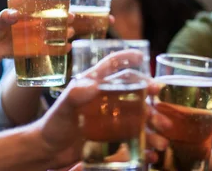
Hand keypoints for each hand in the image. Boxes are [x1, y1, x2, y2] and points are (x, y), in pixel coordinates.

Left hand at [32, 50, 148, 169]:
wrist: (48, 151)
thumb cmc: (53, 124)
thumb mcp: (62, 108)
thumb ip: (74, 96)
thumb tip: (91, 85)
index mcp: (96, 84)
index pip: (114, 65)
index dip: (128, 58)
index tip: (142, 56)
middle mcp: (109, 98)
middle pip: (135, 92)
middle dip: (151, 98)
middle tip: (160, 104)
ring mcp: (114, 117)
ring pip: (140, 116)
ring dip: (154, 125)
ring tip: (162, 135)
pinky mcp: (114, 135)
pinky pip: (135, 138)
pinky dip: (146, 146)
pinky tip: (153, 153)